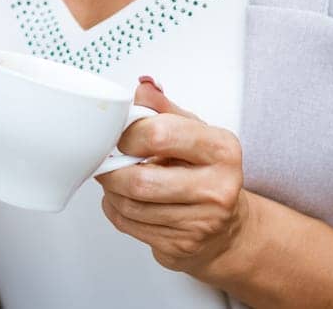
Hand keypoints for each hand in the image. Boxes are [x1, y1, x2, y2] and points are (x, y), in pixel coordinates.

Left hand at [95, 78, 252, 282]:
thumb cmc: (207, 172)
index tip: (121, 135)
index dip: (129, 134)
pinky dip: (116, 210)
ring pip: (132, 206)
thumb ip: (165, 108)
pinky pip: (131, 226)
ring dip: (112, 191)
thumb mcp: (194, 132)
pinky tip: (124, 200)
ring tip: (114, 179)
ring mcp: (201, 222)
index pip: (161, 134)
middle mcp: (217, 187)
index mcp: (222, 149)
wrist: (225, 227)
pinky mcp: (182, 245)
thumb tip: (143, 87)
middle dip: (113, 169)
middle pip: (142, 179)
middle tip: (106, 160)